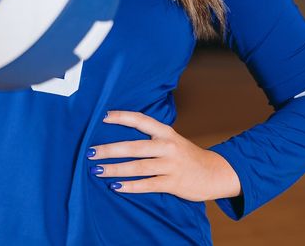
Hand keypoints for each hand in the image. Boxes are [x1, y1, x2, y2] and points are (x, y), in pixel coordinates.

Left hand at [87, 110, 241, 200]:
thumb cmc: (186, 155)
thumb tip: (121, 136)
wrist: (214, 172)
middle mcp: (167, 146)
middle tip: (90, 152)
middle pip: (134, 147)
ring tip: (97, 170)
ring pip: (138, 167)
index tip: (103, 117)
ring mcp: (170, 164)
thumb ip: (151, 137)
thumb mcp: (171, 140)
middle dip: (110, 150)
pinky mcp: (172, 183)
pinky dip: (130, 186)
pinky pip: (147, 185)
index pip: (140, 120)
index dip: (122, 117)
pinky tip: (116, 186)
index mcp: (165, 132)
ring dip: (115, 169)